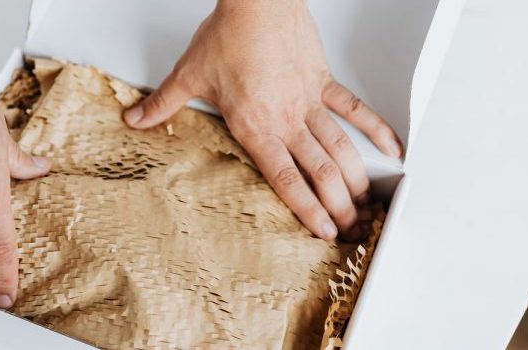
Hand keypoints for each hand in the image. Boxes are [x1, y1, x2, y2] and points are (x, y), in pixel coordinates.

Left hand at [123, 0, 401, 240]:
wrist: (257, 1)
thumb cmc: (229, 35)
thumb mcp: (188, 75)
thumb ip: (162, 104)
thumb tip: (135, 119)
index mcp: (255, 127)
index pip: (284, 178)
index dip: (306, 209)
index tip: (322, 229)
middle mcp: (287, 119)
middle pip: (318, 172)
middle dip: (337, 205)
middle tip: (350, 227)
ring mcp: (309, 102)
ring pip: (339, 148)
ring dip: (355, 178)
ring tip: (366, 202)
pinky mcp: (323, 82)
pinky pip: (354, 110)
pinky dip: (375, 129)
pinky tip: (391, 148)